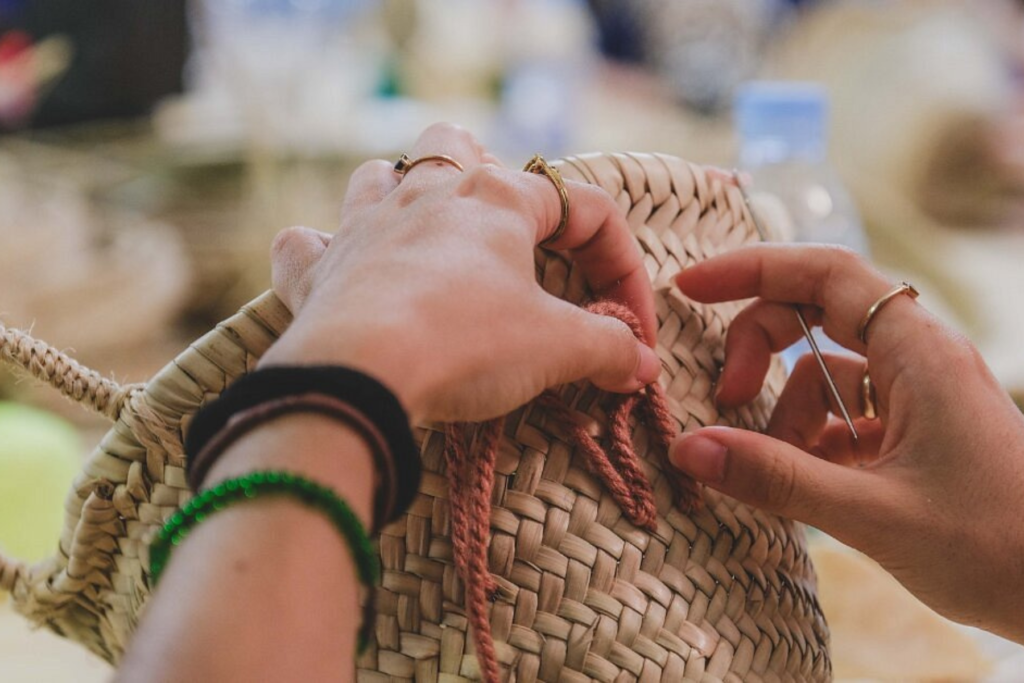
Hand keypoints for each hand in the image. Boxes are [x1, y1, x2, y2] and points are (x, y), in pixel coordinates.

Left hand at [262, 123, 660, 422]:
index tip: (632, 327)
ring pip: (379, 174)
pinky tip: (336, 267)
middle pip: (458, 145)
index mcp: (497, 199)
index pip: (584, 209)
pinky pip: (305, 243)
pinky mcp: (320, 272)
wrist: (359, 375)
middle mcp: (427, 195)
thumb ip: (607, 348)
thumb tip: (640, 362)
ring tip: (425, 231)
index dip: (622, 266)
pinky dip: (320, 251)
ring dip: (401, 194)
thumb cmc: (466, 342)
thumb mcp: (556, 348)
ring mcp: (365, 227)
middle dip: (488, 173)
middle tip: (511, 231)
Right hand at [669, 243, 1023, 640]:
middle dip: (760, 348)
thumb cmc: (995, 548)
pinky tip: (811, 486)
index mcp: (918, 352)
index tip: (690, 288)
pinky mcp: (915, 432)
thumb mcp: (872, 515)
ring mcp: (918, 395)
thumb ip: (776, 478)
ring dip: (787, 416)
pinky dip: (812, 443)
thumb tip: (688, 448)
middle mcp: (918, 359)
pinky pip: (843, 415)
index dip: (751, 268)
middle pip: (816, 313)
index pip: (824, 272)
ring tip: (780, 473)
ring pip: (824, 374)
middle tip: (725, 398)